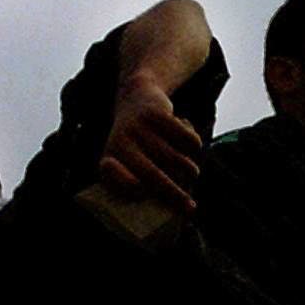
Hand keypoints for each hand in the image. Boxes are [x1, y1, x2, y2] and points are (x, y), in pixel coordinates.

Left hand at [97, 72, 202, 213]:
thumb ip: (131, 182)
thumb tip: (159, 208)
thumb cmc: (134, 141)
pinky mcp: (158, 113)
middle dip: (174, 195)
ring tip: (193, 174)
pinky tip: (192, 149)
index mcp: (109, 158)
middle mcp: (121, 143)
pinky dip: (194, 147)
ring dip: (189, 171)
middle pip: (153, 175)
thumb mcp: (121, 159)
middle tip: (190, 209)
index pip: (124, 181)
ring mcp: (140, 127)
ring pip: (175, 158)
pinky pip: (185, 138)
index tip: (145, 195)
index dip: (133, 189)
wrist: (136, 95)